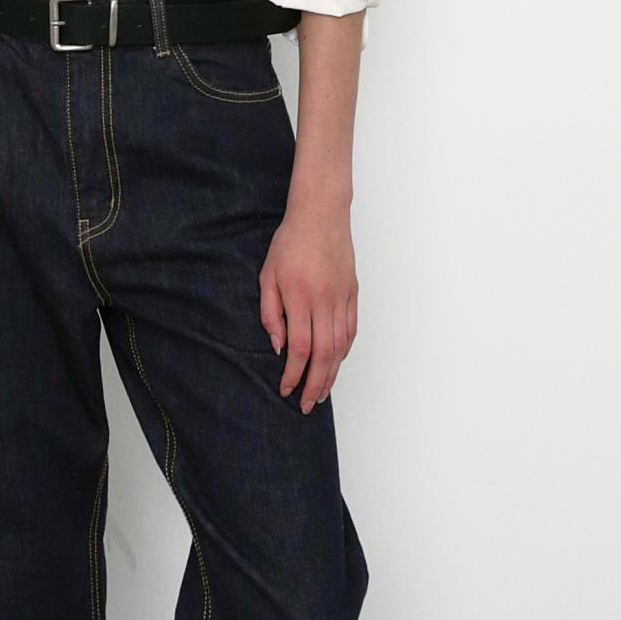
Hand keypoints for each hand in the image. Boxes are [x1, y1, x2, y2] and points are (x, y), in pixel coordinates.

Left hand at [258, 200, 357, 410]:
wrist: (321, 214)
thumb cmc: (290, 242)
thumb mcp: (268, 275)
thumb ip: (271, 313)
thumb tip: (278, 346)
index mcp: (300, 297)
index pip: (300, 348)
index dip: (293, 374)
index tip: (286, 389)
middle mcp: (324, 301)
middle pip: (324, 354)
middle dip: (315, 384)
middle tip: (307, 404)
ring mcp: (342, 298)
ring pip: (340, 346)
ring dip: (332, 373)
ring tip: (322, 392)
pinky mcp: (353, 293)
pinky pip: (351, 330)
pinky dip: (344, 351)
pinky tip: (335, 363)